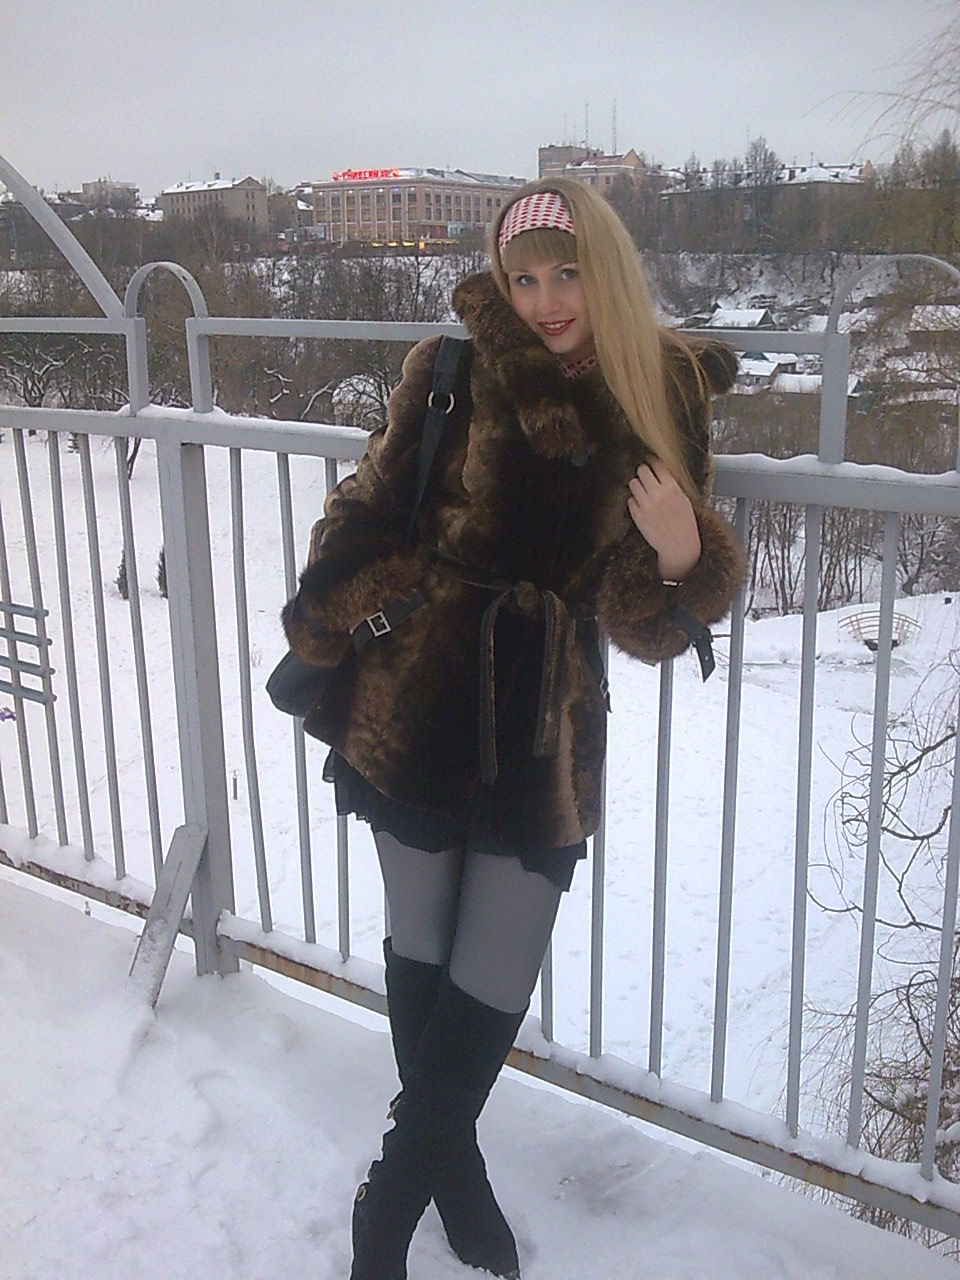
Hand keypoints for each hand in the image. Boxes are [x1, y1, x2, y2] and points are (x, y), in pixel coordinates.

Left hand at [627, 457, 701, 581]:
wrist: (679, 546)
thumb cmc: (684, 523)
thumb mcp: (684, 500)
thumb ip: (671, 485)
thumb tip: (660, 469)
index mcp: (672, 488)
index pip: (658, 465)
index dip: (653, 460)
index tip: (650, 459)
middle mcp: (658, 495)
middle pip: (642, 470)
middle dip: (643, 471)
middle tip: (645, 475)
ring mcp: (646, 505)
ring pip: (633, 483)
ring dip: (638, 485)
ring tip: (643, 491)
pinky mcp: (637, 516)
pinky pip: (630, 500)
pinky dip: (635, 501)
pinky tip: (642, 506)